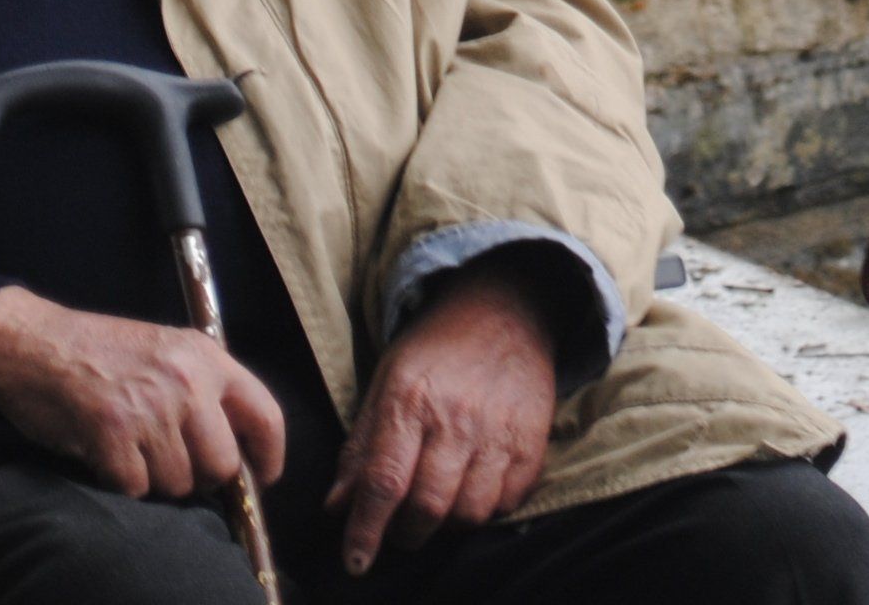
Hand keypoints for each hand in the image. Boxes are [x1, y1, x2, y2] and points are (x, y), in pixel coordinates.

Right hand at [0, 287, 283, 501]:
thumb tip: (236, 449)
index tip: (262, 477)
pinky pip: (137, 488)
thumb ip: (205, 389)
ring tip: (134, 450)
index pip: (265, 414)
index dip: (268, 455)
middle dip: (200, 477)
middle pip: (222, 464)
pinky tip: (110, 456)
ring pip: (179, 482)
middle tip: (173, 464)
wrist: (38, 343)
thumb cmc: (101, 352)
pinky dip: (124, 483)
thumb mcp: (168, 352)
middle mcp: (187, 381)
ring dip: (157, 480)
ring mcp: (152, 407)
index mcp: (207, 357)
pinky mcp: (114, 432)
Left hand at [329, 262, 558, 573]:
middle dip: (406, 534)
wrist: (505, 306)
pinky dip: (489, 508)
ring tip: (439, 506)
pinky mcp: (532, 438)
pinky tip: (475, 488)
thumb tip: (337, 507)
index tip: (355, 561)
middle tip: (400, 528)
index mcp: (409, 400)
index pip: (384, 482)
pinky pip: (509, 501)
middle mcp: (455, 418)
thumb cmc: (436, 348)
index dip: (365, 531)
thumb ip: (361, 446)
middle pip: (427, 506)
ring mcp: (498, 429)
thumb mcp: (385, 381)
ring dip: (448, 524)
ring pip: (470, 512)